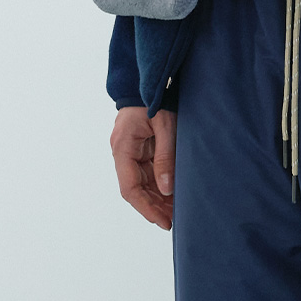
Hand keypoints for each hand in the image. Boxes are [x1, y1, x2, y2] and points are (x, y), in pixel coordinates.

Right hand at [111, 106, 175, 230]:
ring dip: (158, 199)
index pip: (130, 188)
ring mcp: (130, 151)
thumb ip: (165, 157)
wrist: (151, 79)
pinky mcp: (140, 149)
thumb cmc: (157, 97)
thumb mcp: (165, 126)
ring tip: (177, 212)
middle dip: (154, 207)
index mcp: (123, 147)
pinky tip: (173, 196)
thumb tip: (166, 189)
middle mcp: (123, 153)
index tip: (163, 221)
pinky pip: (148, 173)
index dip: (146, 207)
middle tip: (175, 221)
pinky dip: (160, 186)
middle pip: (136, 189)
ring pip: (142, 184)